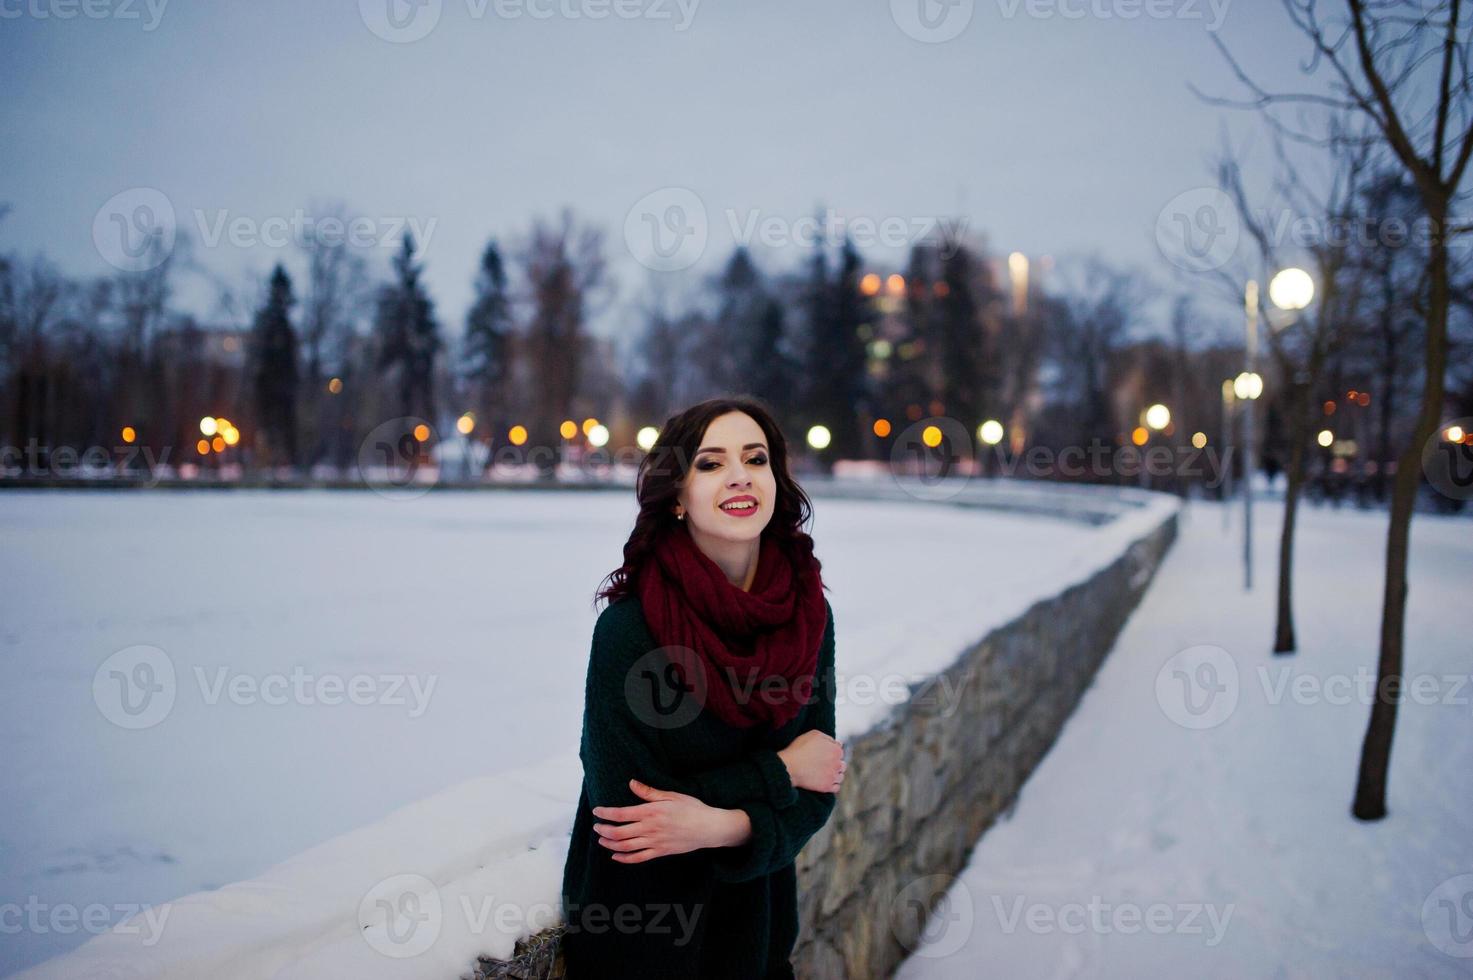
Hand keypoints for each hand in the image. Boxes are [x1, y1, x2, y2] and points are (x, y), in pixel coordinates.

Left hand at [591, 779, 736, 863]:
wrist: (708, 828)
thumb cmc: (691, 808)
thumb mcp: (671, 795)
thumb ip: (649, 792)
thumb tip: (631, 783)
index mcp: (651, 812)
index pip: (621, 814)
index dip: (606, 813)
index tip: (597, 811)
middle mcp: (650, 828)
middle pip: (619, 832)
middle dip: (604, 830)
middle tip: (596, 827)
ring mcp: (655, 842)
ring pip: (625, 847)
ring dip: (610, 844)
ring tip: (601, 840)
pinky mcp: (660, 852)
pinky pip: (638, 858)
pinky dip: (624, 858)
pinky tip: (615, 856)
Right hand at [777, 730, 846, 793]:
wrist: (790, 766)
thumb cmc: (799, 748)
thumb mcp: (814, 735)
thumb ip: (829, 738)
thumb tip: (839, 744)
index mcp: (837, 750)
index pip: (840, 753)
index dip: (832, 753)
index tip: (824, 756)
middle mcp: (838, 764)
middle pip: (842, 765)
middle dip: (835, 765)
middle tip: (824, 765)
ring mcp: (833, 776)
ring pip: (840, 777)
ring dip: (835, 775)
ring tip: (824, 774)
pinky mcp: (827, 787)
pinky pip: (836, 788)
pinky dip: (833, 785)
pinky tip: (825, 782)